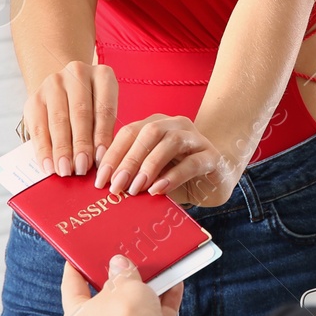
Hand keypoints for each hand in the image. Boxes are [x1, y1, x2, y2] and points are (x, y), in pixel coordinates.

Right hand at [23, 60, 117, 177]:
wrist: (63, 88)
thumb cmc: (91, 104)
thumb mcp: (102, 108)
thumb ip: (102, 129)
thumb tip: (100, 161)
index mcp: (102, 75)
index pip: (104, 107)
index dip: (102, 134)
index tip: (101, 158)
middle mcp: (77, 73)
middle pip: (80, 113)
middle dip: (81, 144)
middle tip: (82, 168)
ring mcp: (53, 83)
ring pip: (58, 120)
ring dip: (62, 149)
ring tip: (65, 170)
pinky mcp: (34, 98)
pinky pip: (38, 128)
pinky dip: (44, 150)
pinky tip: (48, 166)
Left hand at [61, 255, 182, 315]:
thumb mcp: (123, 288)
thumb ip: (122, 273)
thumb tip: (120, 265)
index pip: (72, 288)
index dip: (76, 268)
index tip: (80, 254)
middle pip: (108, 293)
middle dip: (120, 274)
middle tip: (127, 254)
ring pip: (135, 304)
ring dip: (148, 285)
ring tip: (155, 265)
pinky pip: (156, 313)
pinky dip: (165, 298)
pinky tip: (174, 282)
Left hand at [95, 113, 235, 206]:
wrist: (214, 179)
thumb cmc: (176, 176)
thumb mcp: (149, 175)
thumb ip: (131, 174)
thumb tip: (104, 184)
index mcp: (155, 125)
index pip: (129, 132)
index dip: (112, 154)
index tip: (100, 180)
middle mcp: (176, 125)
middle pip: (148, 133)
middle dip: (128, 160)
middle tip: (116, 186)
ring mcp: (196, 139)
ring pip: (170, 141)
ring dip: (149, 166)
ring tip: (136, 189)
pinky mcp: (212, 156)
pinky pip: (192, 162)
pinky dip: (172, 176)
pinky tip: (158, 190)